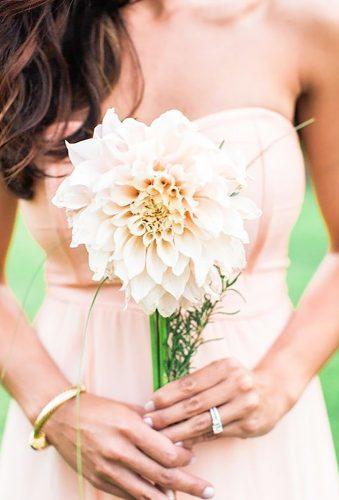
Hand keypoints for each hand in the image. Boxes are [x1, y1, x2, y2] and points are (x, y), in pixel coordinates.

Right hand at [45, 392, 214, 498]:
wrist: (62, 418)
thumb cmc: (97, 408)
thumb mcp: (126, 408)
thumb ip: (150, 423)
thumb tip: (174, 437)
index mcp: (130, 428)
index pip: (167, 453)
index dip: (185, 458)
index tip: (193, 456)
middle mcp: (120, 451)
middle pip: (163, 476)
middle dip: (190, 485)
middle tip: (209, 491)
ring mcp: (109, 469)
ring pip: (147, 492)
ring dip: (170, 497)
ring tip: (188, 497)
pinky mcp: (99, 480)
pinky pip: (128, 496)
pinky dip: (146, 498)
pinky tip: (159, 498)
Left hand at [143, 358, 295, 445]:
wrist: (274, 391)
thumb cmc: (237, 381)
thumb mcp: (221, 373)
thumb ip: (196, 385)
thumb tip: (161, 401)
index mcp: (226, 366)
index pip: (190, 383)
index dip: (167, 395)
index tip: (149, 404)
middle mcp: (237, 383)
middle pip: (195, 403)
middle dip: (168, 414)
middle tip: (149, 422)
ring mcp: (245, 404)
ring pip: (204, 421)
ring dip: (179, 431)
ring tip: (161, 437)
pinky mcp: (249, 424)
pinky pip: (217, 433)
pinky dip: (197, 439)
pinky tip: (183, 443)